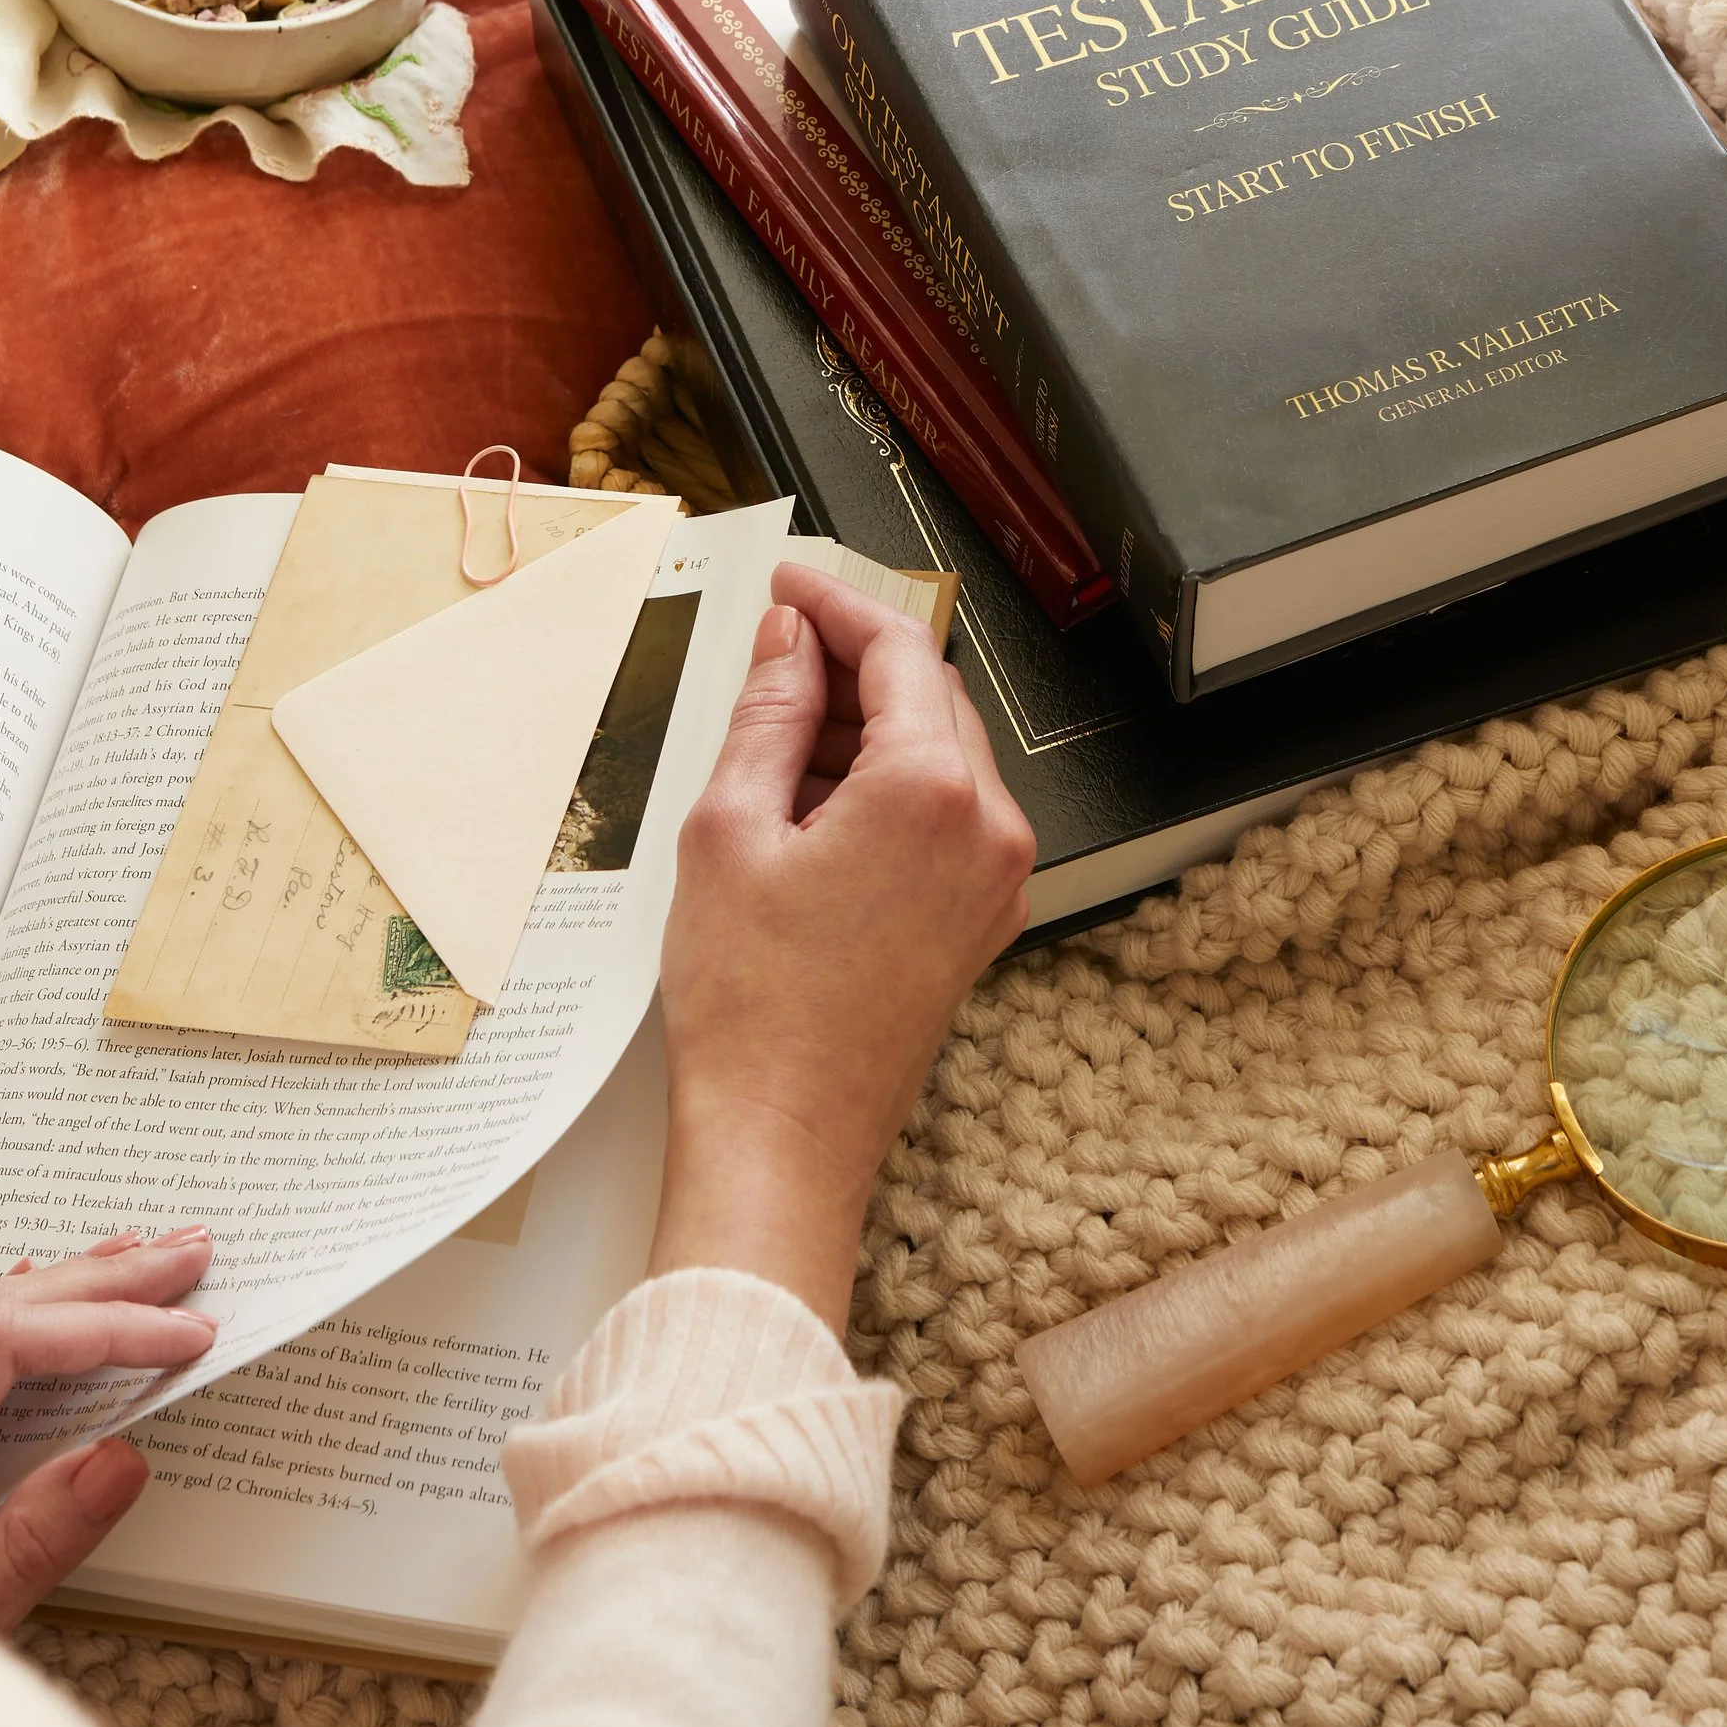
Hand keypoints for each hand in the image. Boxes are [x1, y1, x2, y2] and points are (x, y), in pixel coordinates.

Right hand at [651, 563, 1034, 1324]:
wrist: (783, 1139)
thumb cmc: (752, 1006)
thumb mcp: (731, 828)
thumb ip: (768, 713)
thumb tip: (789, 642)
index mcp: (934, 791)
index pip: (897, 649)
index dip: (835, 605)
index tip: (790, 587)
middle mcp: (988, 828)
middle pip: (928, 696)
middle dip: (850, 666)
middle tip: (771, 656)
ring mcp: (996, 879)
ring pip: (939, 754)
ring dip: (864, 729)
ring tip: (771, 743)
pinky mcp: (981, 918)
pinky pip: (944, 815)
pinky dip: (884, 787)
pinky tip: (808, 804)